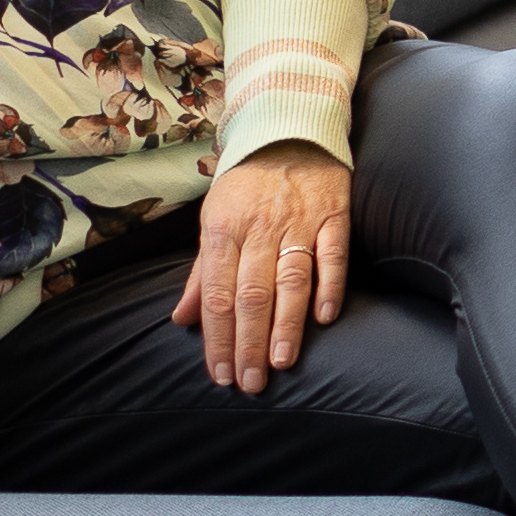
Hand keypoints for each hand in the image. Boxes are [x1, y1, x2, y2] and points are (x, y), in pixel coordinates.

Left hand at [179, 138, 352, 390]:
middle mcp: (259, 229)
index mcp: (223, 232)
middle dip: (248, 343)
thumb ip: (202, 275)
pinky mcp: (333, 216)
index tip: (219, 374)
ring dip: (285, 324)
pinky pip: (333, 255)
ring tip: (281, 361)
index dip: (217, 338)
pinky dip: (330, 286)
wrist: (287, 132)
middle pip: (251, 295)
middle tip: (250, 383)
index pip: (218, 295)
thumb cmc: (246, 186)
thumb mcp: (213, 222)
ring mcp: (299, 222)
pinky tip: (325, 318)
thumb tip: (182, 320)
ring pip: (291, 280)